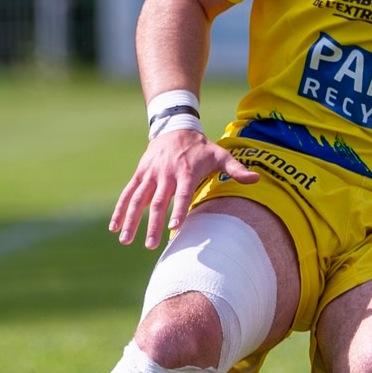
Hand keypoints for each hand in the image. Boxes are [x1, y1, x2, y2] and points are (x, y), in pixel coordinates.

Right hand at [109, 130, 255, 249]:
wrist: (175, 126)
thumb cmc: (201, 147)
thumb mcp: (221, 154)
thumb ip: (236, 170)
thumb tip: (257, 179)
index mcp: (186, 172)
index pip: (182, 194)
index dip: (179, 210)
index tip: (174, 228)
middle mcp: (166, 174)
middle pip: (157, 202)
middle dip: (152, 224)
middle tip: (150, 245)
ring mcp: (150, 174)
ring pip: (138, 199)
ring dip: (131, 220)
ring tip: (125, 240)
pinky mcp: (140, 174)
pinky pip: (128, 193)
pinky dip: (121, 209)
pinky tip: (115, 227)